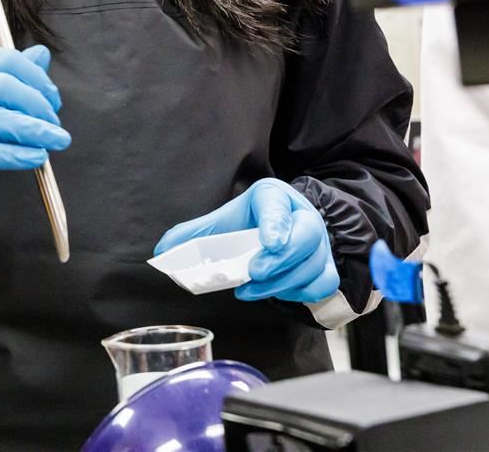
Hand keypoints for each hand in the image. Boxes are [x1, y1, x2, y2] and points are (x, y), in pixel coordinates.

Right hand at [0, 45, 69, 208]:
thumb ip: (14, 74)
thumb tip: (42, 53)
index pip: (7, 61)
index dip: (38, 79)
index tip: (54, 101)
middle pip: (2, 87)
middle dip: (38, 106)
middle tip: (56, 125)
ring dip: (33, 131)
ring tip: (55, 141)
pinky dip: (15, 155)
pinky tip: (36, 158)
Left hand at [153, 178, 339, 303]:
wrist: (282, 227)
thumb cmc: (249, 224)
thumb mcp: (222, 222)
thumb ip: (193, 235)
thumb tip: (163, 251)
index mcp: (273, 196)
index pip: (276, 203)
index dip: (275, 223)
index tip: (269, 243)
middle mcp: (302, 215)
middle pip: (307, 235)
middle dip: (282, 259)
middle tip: (255, 273)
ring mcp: (319, 242)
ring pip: (314, 264)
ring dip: (284, 282)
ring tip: (253, 289)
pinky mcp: (325, 264)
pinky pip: (323, 282)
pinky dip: (301, 292)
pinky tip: (278, 292)